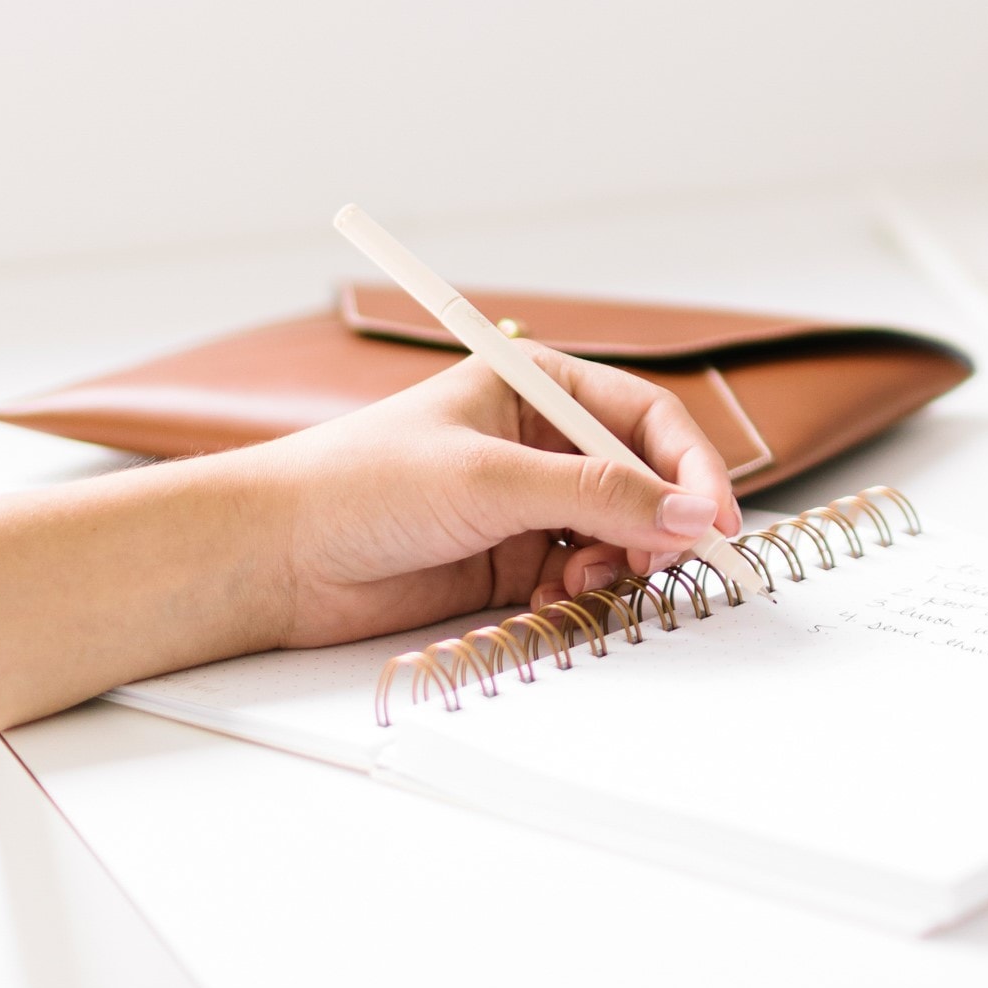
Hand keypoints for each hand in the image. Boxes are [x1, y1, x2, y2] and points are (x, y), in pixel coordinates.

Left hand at [243, 348, 742, 647]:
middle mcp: (540, 442)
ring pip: (618, 534)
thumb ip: (598, 495)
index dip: (690, 468)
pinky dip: (582, 594)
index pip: (648, 420)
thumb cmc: (358, 485)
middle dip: (657, 525)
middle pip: (645, 482)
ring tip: (580, 580)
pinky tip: (549, 599)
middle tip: (657, 563)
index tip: (713, 520)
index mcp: (537, 389)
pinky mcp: (510, 560)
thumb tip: (690, 515)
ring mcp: (527, 504)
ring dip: (615, 563)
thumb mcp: (490, 479)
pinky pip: (581, 577)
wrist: (273, 558)